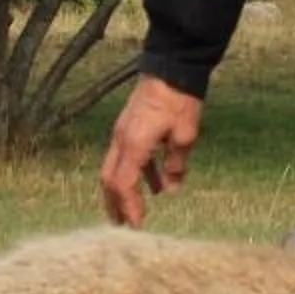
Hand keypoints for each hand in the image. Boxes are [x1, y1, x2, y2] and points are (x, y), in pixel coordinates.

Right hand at [99, 74, 202, 226]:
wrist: (171, 67)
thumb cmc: (179, 99)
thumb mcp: (185, 135)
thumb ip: (176, 163)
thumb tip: (171, 187)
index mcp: (133, 144)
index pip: (123, 184)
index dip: (129, 207)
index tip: (137, 227)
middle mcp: (121, 140)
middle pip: (109, 180)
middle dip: (115, 205)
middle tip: (123, 227)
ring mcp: (122, 132)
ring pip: (114, 169)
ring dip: (123, 191)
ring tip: (134, 212)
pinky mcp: (129, 126)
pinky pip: (126, 156)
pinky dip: (137, 174)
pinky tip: (157, 185)